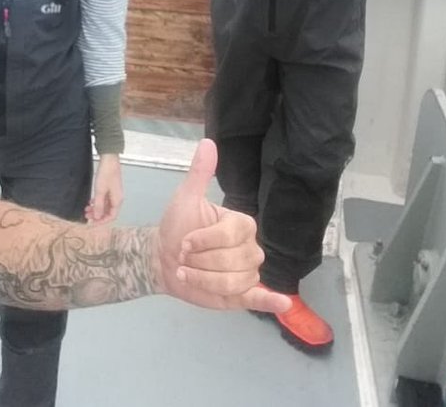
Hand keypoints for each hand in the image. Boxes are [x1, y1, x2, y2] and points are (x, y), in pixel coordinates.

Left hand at [86, 154, 123, 223]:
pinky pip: (104, 200)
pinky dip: (97, 202)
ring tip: (86, 209)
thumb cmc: (106, 174)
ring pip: (105, 206)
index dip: (101, 221)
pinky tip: (90, 202)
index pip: (111, 216)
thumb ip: (99, 205)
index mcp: (117, 200)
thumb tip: (98, 217)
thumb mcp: (100, 191)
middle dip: (97, 215)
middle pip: (108, 212)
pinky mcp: (110, 189)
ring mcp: (114, 193)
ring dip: (96, 209)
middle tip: (86, 216)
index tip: (92, 223)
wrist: (109, 160)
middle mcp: (117, 198)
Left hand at [155, 139, 290, 313]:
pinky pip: (260, 297)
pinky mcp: (241, 294)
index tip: (184, 242)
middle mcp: (249, 247)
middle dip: (201, 261)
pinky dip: (272, 301)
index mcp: (241, 224)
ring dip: (204, 280)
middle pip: (233, 261)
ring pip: (233, 281)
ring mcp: (247, 272)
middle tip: (184, 258)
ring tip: (189, 273)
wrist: (162, 259)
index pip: (230, 235)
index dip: (204, 240)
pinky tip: (283, 303)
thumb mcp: (185, 198)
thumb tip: (208, 143)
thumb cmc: (177, 227)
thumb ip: (199, 173)